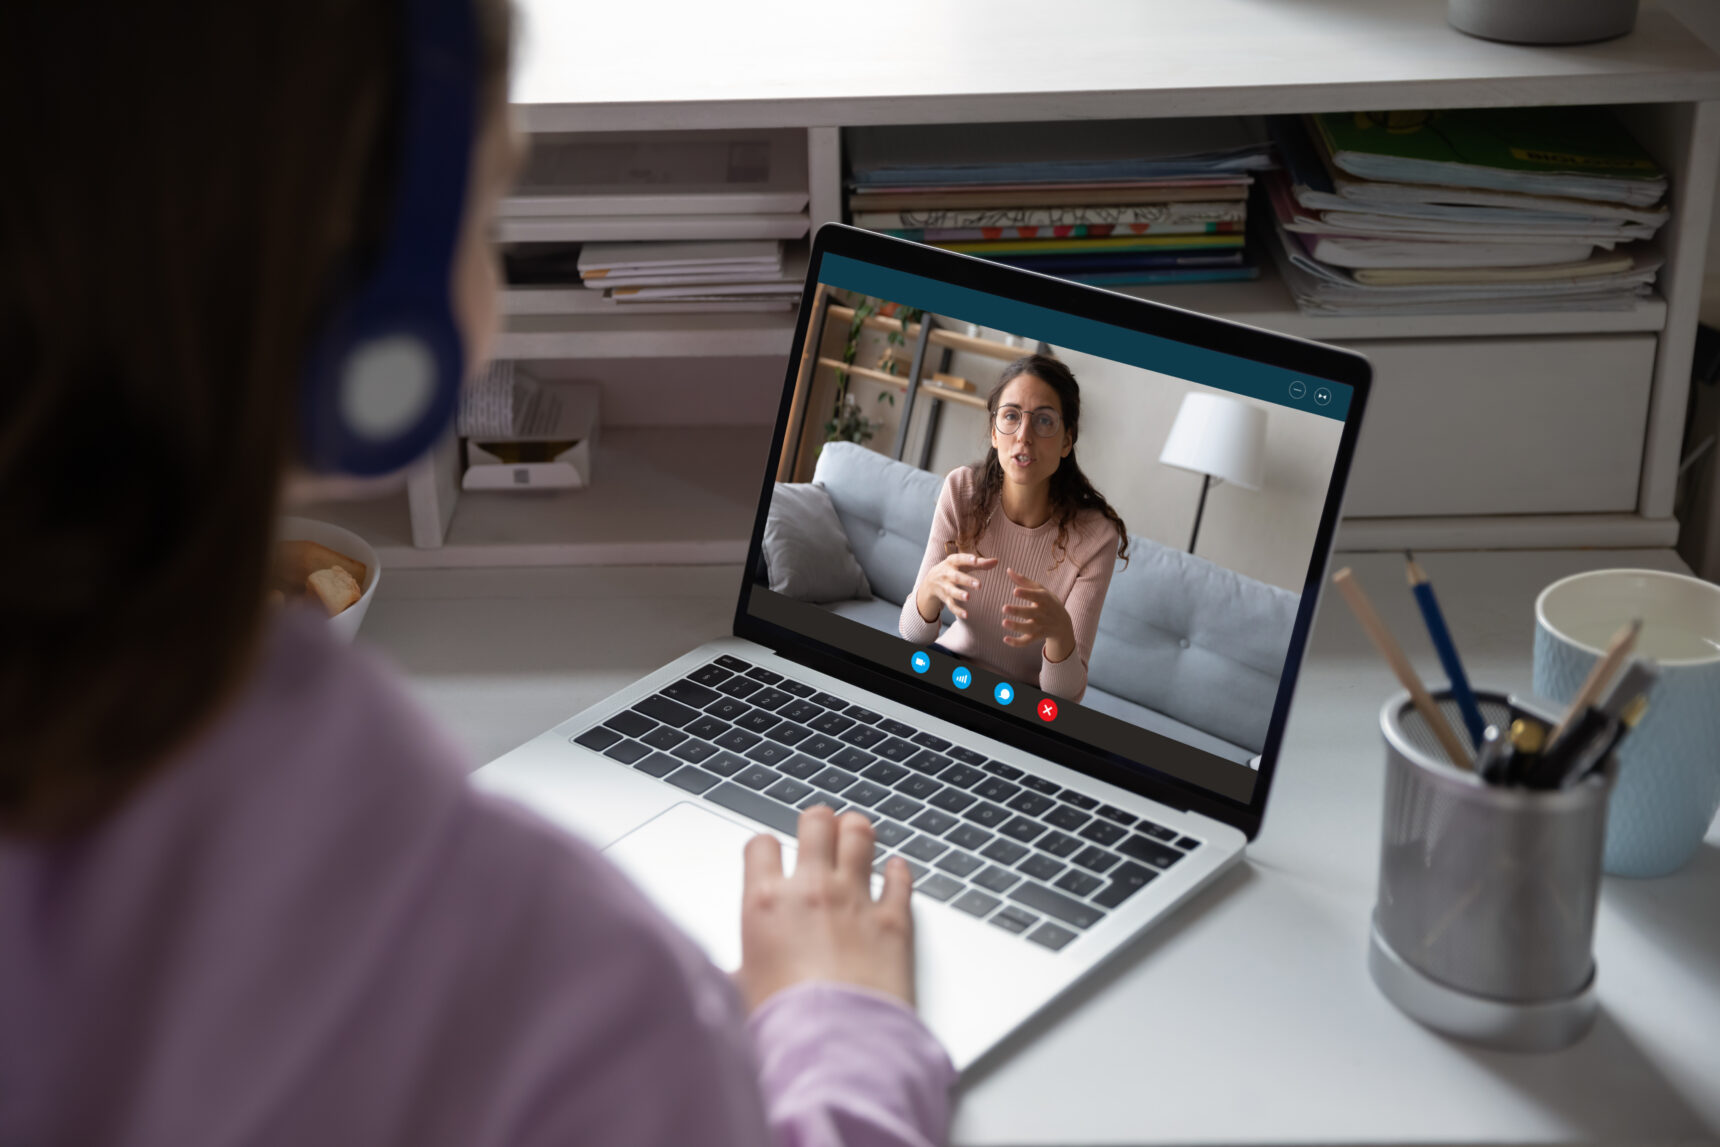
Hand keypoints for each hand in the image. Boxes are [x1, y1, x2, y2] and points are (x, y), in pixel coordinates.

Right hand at [736, 806, 915, 1011]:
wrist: (834, 1049)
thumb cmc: (784, 1026)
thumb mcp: (741, 994)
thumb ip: (741, 972)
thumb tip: (731, 980)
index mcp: (765, 903)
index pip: (760, 845)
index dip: (767, 849)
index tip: (771, 858)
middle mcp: (810, 890)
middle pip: (816, 822)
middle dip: (818, 825)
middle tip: (820, 835)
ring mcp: (856, 899)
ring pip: (860, 833)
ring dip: (857, 833)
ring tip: (856, 839)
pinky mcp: (895, 919)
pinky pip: (901, 876)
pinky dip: (898, 871)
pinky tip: (894, 873)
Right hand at [915, 552, 997, 623]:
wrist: (930, 581)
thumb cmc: (953, 569)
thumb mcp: (963, 564)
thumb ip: (980, 563)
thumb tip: (996, 561)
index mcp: (951, 562)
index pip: (959, 559)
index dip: (966, 559)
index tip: (975, 560)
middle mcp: (946, 574)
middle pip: (956, 577)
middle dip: (966, 580)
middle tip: (979, 585)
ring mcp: (944, 587)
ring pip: (951, 591)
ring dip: (959, 594)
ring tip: (968, 597)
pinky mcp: (944, 598)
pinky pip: (951, 605)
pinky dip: (958, 611)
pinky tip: (966, 615)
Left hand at [1001, 567, 1075, 662]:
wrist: (1063, 624)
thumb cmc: (1048, 603)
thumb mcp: (1040, 590)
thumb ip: (1024, 581)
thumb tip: (1008, 570)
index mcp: (1044, 600)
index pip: (1036, 596)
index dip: (1026, 594)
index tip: (1015, 591)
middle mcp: (1043, 614)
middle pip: (1030, 613)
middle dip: (1018, 611)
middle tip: (1004, 607)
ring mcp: (1041, 626)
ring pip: (1029, 629)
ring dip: (1016, 627)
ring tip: (1004, 622)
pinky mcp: (1037, 636)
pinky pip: (1027, 641)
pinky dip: (1017, 642)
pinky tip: (1005, 639)